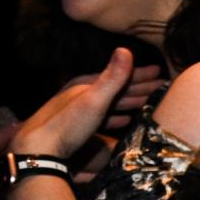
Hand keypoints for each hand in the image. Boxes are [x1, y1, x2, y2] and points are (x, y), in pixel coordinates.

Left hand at [78, 60, 165, 178]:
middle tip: (160, 86)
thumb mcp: (94, 99)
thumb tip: (125, 49)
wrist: (39, 151)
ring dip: (129, 101)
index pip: (119, 75)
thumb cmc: (68, 125)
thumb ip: (112, 77)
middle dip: (138, 87)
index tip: (160, 72)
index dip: (140, 74)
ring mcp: (77, 111)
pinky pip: (103, 117)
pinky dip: (117, 116)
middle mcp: (80, 95)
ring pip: (110, 103)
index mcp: (85, 86)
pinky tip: (124, 120)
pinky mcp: (76, 127)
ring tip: (147, 102)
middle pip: (115, 88)